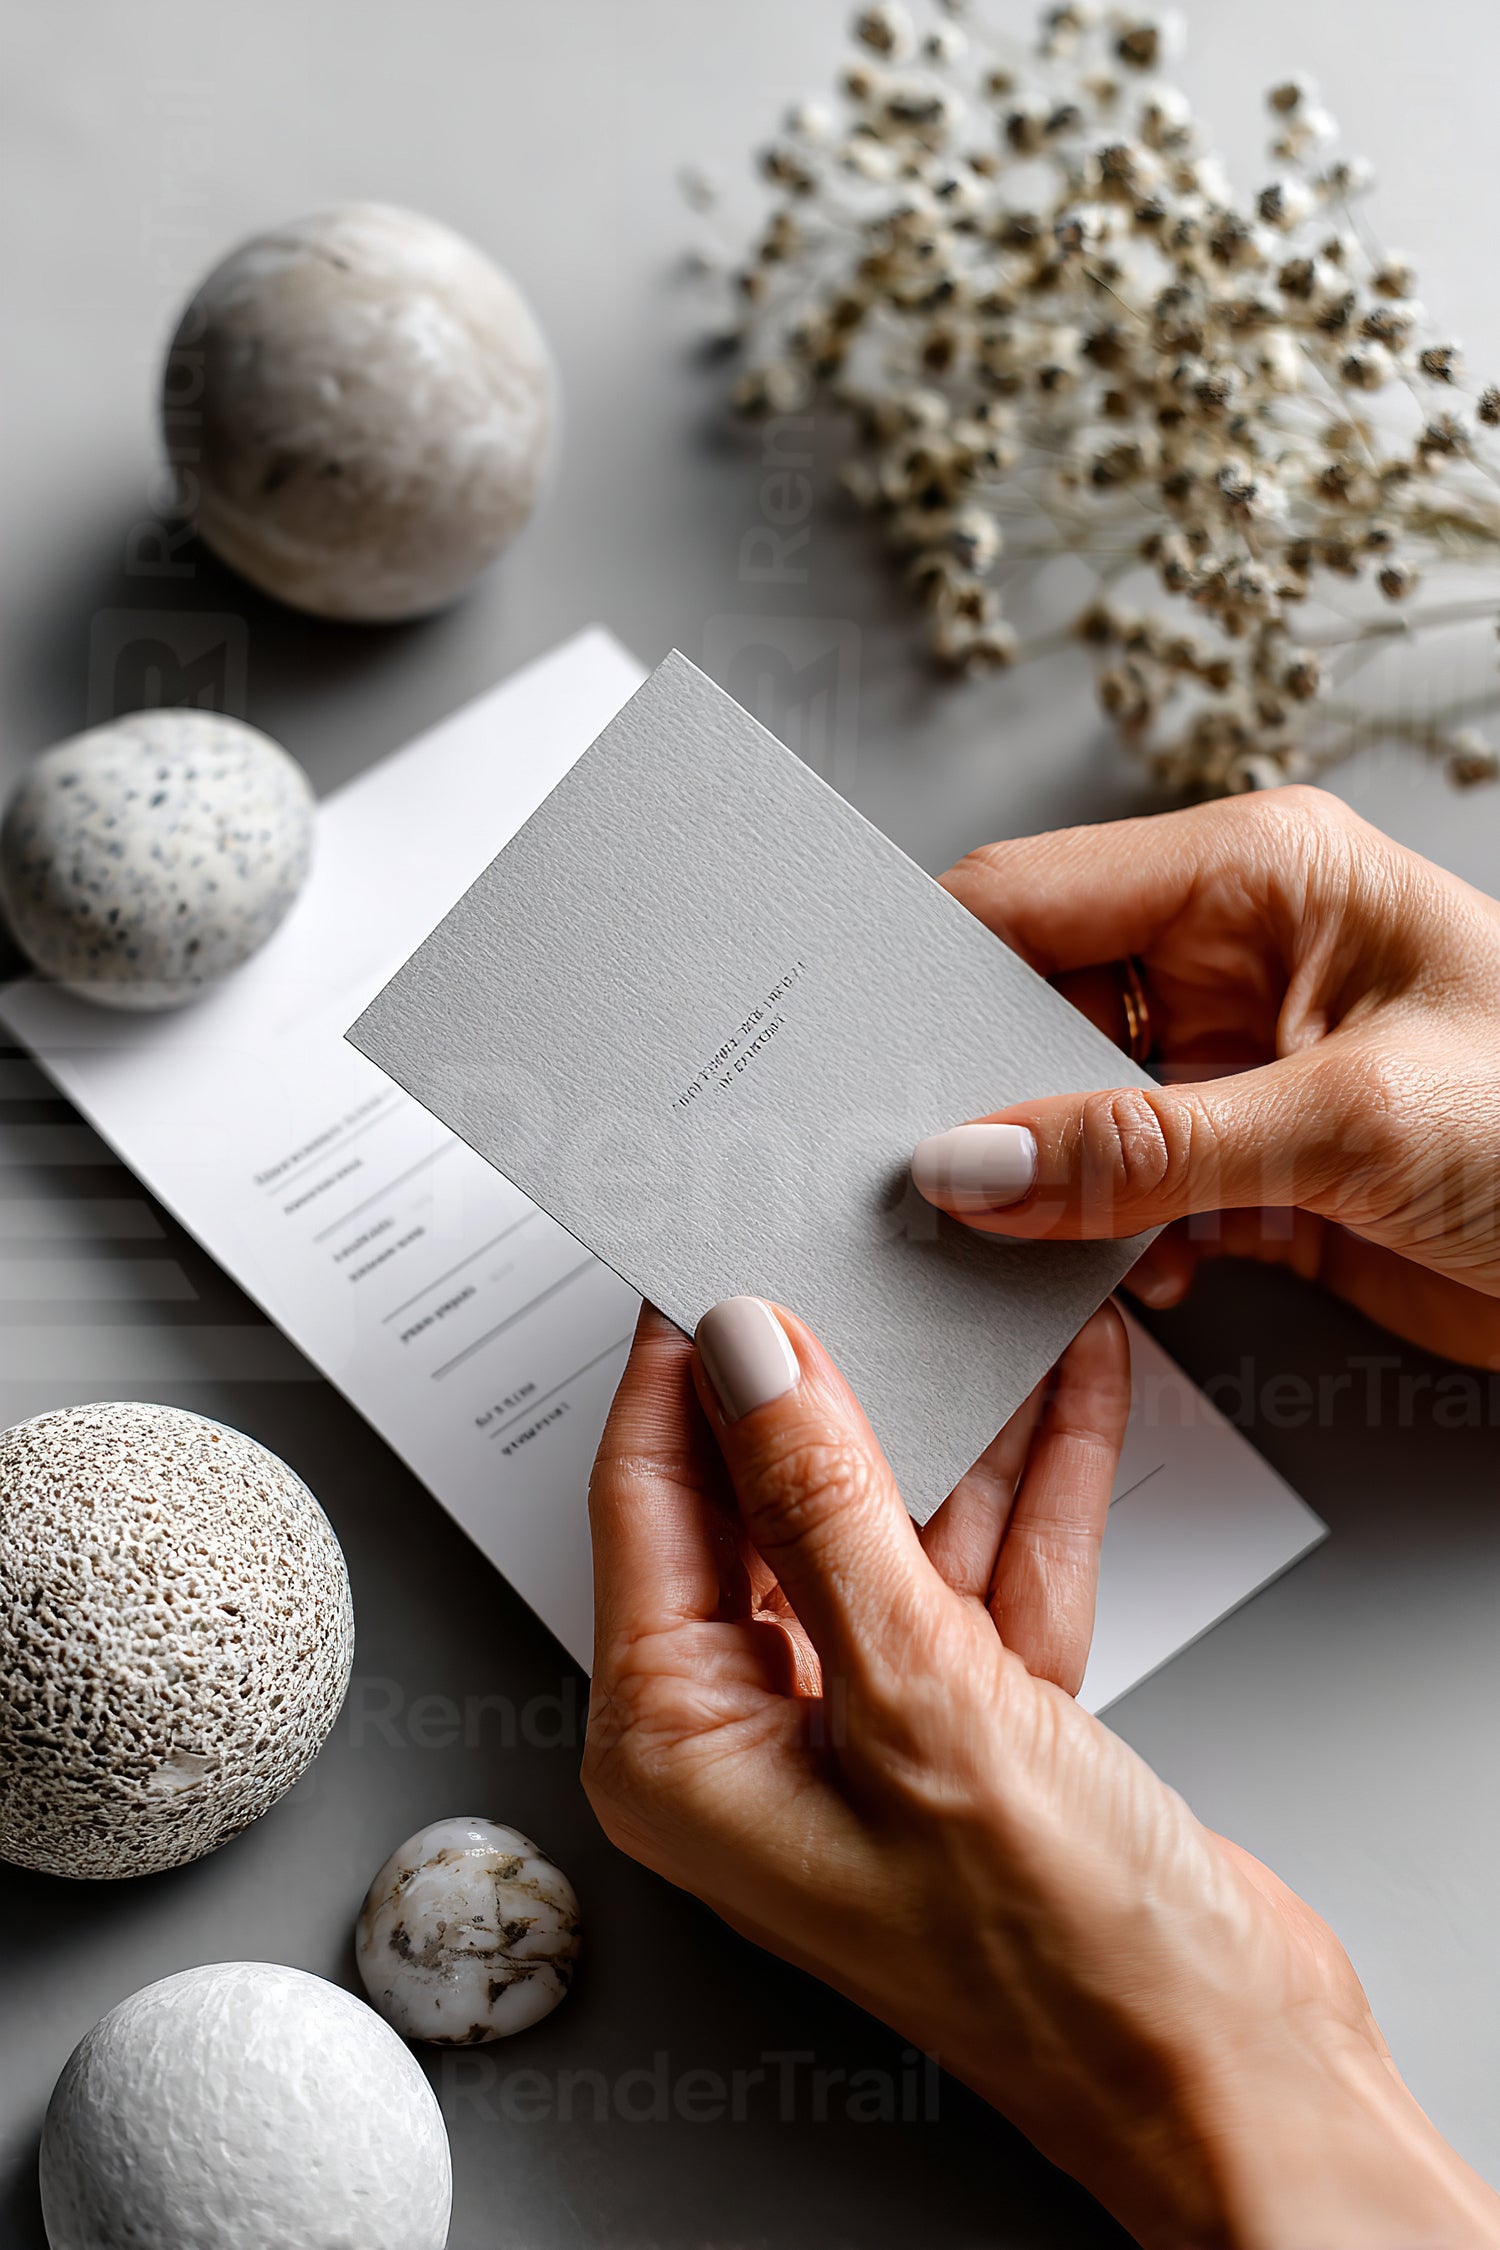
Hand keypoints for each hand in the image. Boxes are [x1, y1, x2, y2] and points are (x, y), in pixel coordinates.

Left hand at [584, 1297, 1498, 2247]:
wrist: (1231, 2068)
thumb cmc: (1056, 1960)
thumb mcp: (919, 1696)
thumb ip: (824, 1508)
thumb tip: (749, 1358)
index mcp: (678, 1746)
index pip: (647, 1504)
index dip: (682, 1370)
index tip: (715, 1256)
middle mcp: (753, 1731)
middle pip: (763, 1505)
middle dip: (823, 1385)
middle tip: (844, 1254)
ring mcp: (867, 1721)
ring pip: (885, 1525)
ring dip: (946, 1421)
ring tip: (962, 1295)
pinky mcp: (970, 1718)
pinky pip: (976, 1565)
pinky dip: (1023, 1483)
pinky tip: (1060, 1386)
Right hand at [915, 785, 1499, 1369]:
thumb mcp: (1352, 1121)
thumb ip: (1145, 1144)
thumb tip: (970, 1163)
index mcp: (1257, 878)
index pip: (1029, 898)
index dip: (926, 971)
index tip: (844, 1056)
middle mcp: (1236, 960)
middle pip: (1030, 1011)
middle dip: (974, 1099)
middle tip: (906, 1179)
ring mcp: (1242, 1068)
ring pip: (1068, 1116)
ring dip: (1041, 1188)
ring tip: (1012, 1248)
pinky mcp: (1255, 1169)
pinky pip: (1126, 1196)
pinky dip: (1107, 1247)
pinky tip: (1137, 1280)